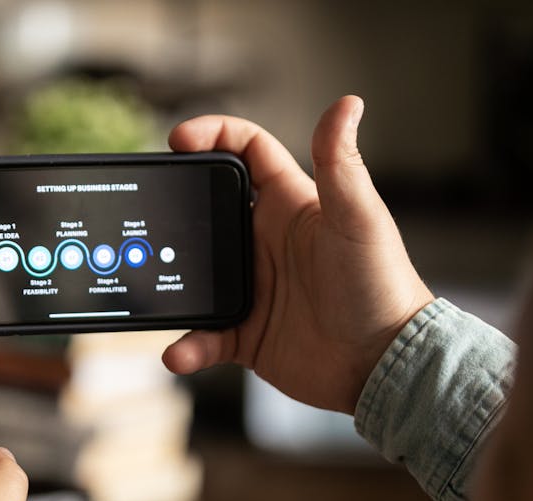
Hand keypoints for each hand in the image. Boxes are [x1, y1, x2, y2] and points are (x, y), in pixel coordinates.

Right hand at [162, 96, 434, 412]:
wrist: (384, 365)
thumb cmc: (383, 286)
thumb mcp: (359, 220)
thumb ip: (342, 164)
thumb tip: (348, 102)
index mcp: (289, 206)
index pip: (245, 152)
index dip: (212, 134)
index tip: (179, 139)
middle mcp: (264, 242)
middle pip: (205, 209)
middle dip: (174, 207)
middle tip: (147, 212)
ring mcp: (252, 286)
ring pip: (193, 274)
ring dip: (170, 282)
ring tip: (151, 288)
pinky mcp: (245, 331)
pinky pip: (203, 334)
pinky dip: (187, 344)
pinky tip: (182, 350)